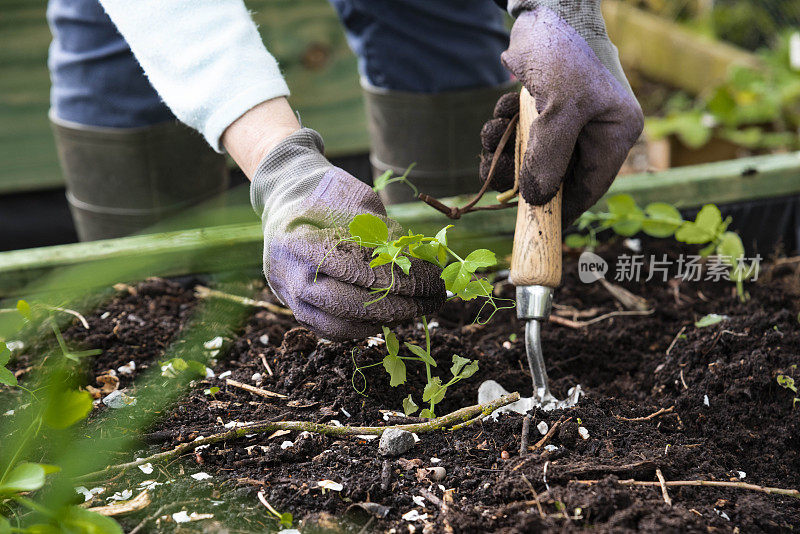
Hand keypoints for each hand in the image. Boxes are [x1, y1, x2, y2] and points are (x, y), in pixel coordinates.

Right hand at [251, 129, 444, 340]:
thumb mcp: (358, 201)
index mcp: (303, 242)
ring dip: (386, 321)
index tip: (434, 278)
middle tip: (433, 299)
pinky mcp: (297, 309)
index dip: (403, 277)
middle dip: (401, 304)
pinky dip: (364, 328)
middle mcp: (292, 274)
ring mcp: (291, 296)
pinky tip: (390, 316)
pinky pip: (332, 330)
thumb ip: (385, 234)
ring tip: (416, 309)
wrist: (286, 199)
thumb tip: (423, 265)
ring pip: (342, 324)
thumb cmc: (328, 195)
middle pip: (353, 303)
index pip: (361, 269)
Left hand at [480, 7, 643, 224]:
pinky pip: (520, 135)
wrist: (544, 10)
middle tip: (492, 174)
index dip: (562, 210)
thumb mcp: (559, 111)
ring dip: (505, 151)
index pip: (589, 186)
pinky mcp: (543, 109)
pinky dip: (504, 129)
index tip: (535, 227)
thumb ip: (549, 159)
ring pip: (531, 157)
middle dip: (520, 176)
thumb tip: (538, 200)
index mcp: (614, 133)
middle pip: (553, 175)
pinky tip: (500, 112)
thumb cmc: (563, 56)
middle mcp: (593, 131)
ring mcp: (567, 120)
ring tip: (492, 134)